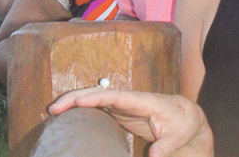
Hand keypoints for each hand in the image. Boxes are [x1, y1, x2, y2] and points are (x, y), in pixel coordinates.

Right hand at [49, 87, 213, 156]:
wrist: (186, 117)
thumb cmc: (183, 124)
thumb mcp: (180, 136)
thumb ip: (167, 146)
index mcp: (144, 101)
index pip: (117, 96)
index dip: (97, 97)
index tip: (79, 101)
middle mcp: (130, 99)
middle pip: (99, 93)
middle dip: (76, 97)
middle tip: (54, 108)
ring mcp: (123, 104)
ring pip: (94, 97)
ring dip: (74, 101)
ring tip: (53, 111)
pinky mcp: (119, 111)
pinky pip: (96, 106)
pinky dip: (81, 108)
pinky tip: (66, 115)